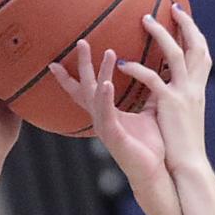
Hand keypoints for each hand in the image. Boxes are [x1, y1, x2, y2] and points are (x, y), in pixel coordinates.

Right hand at [48, 40, 166, 187]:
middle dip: (83, 64)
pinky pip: (106, 113)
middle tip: (81, 41)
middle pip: (86, 86)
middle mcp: (102, 118)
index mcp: (107, 114)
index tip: (57, 58)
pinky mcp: (113, 135)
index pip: (86, 90)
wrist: (156, 173)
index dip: (72, 75)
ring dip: (99, 73)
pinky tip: (106, 83)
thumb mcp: (150, 113)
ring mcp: (105, 127)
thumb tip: (156, 74)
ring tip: (107, 52)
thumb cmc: (151, 147)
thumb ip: (149, 94)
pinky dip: (105, 97)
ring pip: (95, 95)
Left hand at [115, 5, 212, 175]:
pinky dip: (139, 69)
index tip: (184, 17)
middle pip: (197, 47)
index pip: (202, 55)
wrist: (189, 165)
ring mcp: (184, 95)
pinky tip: (123, 64)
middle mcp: (195, 88)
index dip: (195, 35)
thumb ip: (175, 99)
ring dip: (162, 35)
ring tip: (145, 21)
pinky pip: (154, 79)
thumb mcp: (182, 117)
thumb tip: (166, 91)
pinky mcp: (171, 104)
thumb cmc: (182, 145)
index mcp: (197, 90)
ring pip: (177, 55)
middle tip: (172, 7)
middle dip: (187, 25)